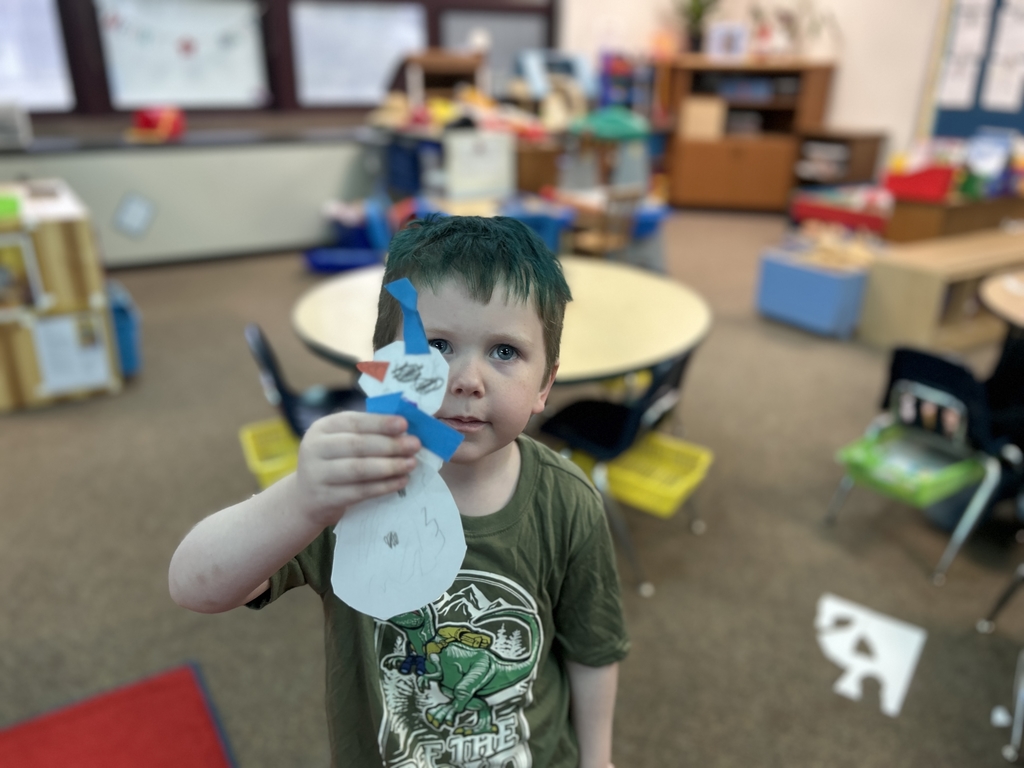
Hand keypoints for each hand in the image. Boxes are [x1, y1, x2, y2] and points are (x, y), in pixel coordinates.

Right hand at [292, 412, 420, 528]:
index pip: (353, 422)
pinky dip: (383, 486)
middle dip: (390, 445)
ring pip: (358, 469)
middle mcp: (314, 448)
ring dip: (390, 466)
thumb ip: (366, 433)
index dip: (380, 423)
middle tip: (415, 445)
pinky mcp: (324, 498)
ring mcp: (316, 474)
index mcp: (321, 428)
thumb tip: (404, 429)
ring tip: (411, 463)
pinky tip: (401, 481)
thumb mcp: (340, 442)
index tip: (405, 424)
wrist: (306, 499)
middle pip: (356, 445)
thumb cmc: (334, 463)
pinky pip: (360, 492)